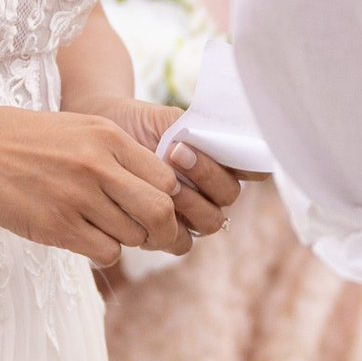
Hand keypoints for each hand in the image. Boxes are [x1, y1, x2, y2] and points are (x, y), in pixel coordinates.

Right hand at [0, 101, 233, 266]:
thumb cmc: (23, 140)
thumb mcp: (78, 129)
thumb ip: (117, 154)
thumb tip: (159, 188)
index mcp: (108, 138)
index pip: (167, 179)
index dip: (170, 199)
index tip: (156, 207)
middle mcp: (99, 166)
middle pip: (160, 212)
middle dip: (163, 231)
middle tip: (150, 235)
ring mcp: (78, 198)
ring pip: (133, 236)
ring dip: (126, 240)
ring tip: (102, 229)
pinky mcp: (57, 226)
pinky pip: (105, 252)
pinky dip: (103, 253)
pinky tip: (85, 240)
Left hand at [118, 96, 240, 229]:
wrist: (105, 137)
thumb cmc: (140, 125)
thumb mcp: (167, 119)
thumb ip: (196, 128)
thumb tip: (219, 139)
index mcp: (223, 161)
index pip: (255, 168)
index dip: (251, 164)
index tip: (225, 146)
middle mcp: (213, 190)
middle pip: (229, 194)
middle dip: (206, 174)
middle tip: (176, 153)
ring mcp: (193, 213)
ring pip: (209, 221)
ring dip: (189, 201)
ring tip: (162, 181)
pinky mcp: (167, 233)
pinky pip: (181, 241)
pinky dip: (168, 228)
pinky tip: (148, 206)